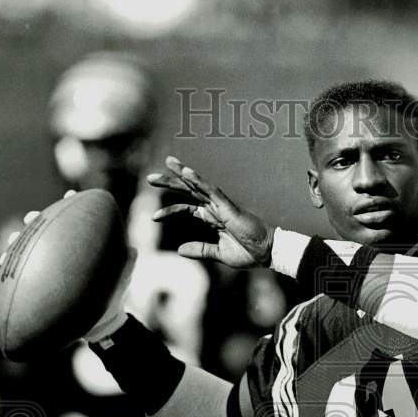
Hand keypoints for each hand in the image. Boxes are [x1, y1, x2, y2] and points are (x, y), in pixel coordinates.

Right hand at [0, 191, 135, 343]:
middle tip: (31, 218)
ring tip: (12, 239)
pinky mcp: (41, 282)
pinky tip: (6, 263)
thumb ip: (126, 265)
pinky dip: (13, 266)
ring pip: (30, 247)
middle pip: (47, 229)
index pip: (77, 220)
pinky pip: (23, 271)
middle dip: (36, 220)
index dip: (73, 204)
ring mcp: (51, 266)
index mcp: (83, 246)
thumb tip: (132, 250)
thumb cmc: (112, 298)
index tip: (70, 195)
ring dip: (18, 240)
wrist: (101, 323)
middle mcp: (65, 253)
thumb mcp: (120, 281)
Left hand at [148, 156, 273, 268]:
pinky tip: (187, 173)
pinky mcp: (228, 207)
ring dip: (181, 174)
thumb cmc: (249, 253)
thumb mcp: (219, 253)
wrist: (267, 253)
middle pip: (188, 191)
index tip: (154, 217)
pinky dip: (199, 181)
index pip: (187, 209)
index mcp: (213, 218)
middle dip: (170, 183)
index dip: (170, 211)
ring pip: (198, 185)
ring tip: (167, 163)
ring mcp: (221, 205)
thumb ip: (200, 250)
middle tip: (150, 178)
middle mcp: (215, 208)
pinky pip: (211, 190)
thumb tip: (179, 250)